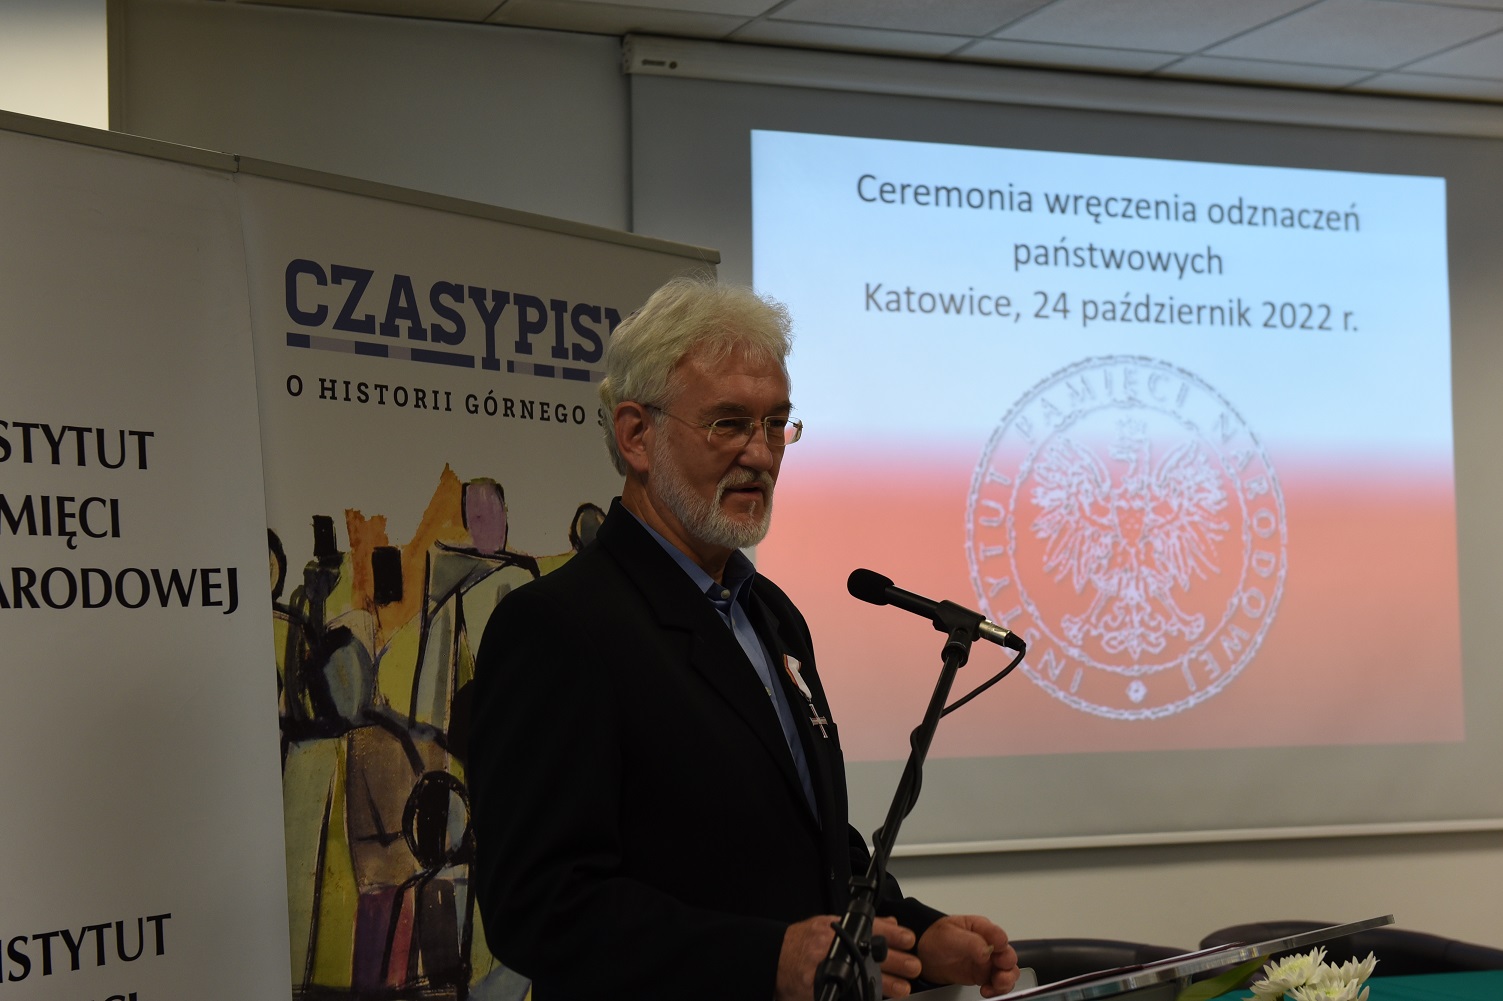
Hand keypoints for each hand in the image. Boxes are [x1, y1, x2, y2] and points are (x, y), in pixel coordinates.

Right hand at [776, 915, 921, 999]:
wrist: (775, 961)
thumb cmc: (801, 942)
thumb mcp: (828, 924)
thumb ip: (858, 925)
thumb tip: (889, 923)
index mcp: (835, 929)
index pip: (871, 928)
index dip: (893, 935)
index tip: (909, 939)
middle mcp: (833, 948)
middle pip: (872, 955)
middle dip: (897, 962)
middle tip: (913, 966)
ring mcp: (829, 970)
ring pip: (866, 978)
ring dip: (888, 984)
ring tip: (902, 987)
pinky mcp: (826, 991)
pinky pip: (850, 995)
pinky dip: (865, 996)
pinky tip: (876, 998)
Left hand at [915, 914, 1020, 996]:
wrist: (923, 955)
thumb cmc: (935, 938)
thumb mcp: (949, 935)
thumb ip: (970, 942)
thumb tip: (987, 950)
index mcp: (981, 928)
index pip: (998, 935)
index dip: (1001, 945)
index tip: (997, 954)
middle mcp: (987, 944)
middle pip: (1008, 955)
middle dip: (1007, 966)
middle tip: (999, 974)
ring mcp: (986, 961)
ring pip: (1007, 971)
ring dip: (1006, 980)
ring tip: (996, 985)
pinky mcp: (982, 975)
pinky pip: (997, 984)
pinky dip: (997, 990)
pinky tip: (987, 991)